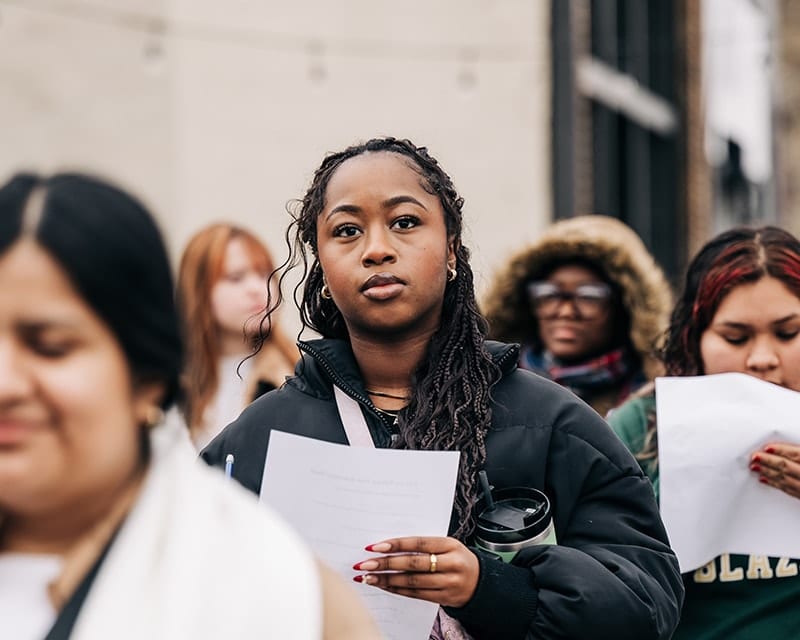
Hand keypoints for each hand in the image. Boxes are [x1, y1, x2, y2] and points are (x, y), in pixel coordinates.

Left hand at [353, 536, 478, 606]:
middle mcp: (451, 564)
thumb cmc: (457, 558)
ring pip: (412, 582)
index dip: (395, 544)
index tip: (374, 547)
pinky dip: (397, 590)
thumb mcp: (447, 545)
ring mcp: (448, 583)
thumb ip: (424, 545)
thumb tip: (390, 546)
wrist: (481, 582)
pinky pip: (416, 594)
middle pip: (413, 564)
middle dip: (385, 564)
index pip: (418, 543)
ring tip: (368, 577)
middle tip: (365, 564)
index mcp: (450, 545)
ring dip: (386, 579)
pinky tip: (384, 586)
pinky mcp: (444, 598)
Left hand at [750, 443, 799, 499]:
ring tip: (754, 467)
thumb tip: (785, 449)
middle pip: (786, 467)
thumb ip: (798, 454)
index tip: (767, 448)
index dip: (780, 450)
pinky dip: (773, 483)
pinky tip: (763, 479)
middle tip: (754, 457)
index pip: (796, 455)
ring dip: (767, 472)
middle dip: (768, 461)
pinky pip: (787, 490)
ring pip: (784, 479)